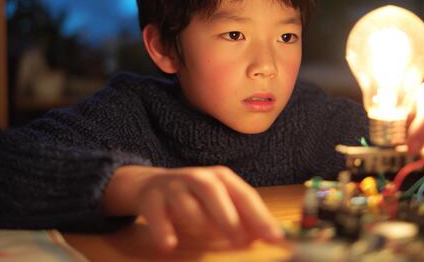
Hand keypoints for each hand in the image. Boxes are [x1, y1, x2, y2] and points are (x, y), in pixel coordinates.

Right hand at [102, 165, 282, 249]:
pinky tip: (169, 245)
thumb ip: (244, 218)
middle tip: (241, 240)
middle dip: (229, 216)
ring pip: (185, 202)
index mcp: (221, 178)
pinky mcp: (151, 199)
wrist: (149, 185)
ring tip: (207, 238)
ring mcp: (173, 187)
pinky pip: (156, 214)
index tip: (275, 237)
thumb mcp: (220, 202)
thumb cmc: (195, 198)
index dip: (260, 216)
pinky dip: (163, 229)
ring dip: (198, 220)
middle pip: (214, 192)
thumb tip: (271, 235)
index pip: (244, 194)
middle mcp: (198, 178)